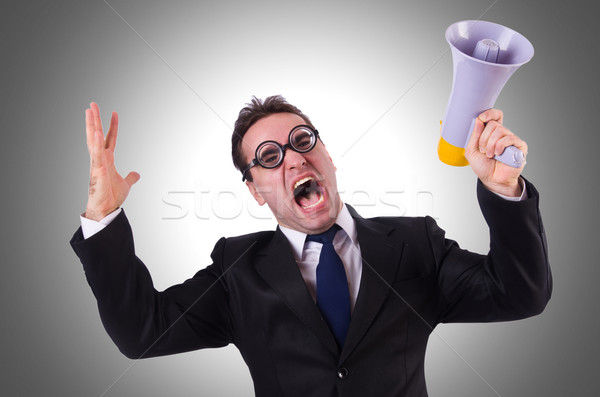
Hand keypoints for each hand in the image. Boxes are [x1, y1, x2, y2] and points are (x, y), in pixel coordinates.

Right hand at [84, 102, 139, 220]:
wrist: (106, 209)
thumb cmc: (111, 197)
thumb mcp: (126, 184)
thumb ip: (131, 177)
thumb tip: (136, 174)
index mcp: (107, 159)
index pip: (110, 138)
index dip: (112, 126)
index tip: (114, 113)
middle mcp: (100, 158)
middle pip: (97, 134)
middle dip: (95, 119)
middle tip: (92, 104)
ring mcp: (97, 163)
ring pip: (93, 140)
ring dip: (91, 125)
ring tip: (90, 111)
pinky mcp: (97, 170)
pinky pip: (96, 154)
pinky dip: (96, 143)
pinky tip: (96, 131)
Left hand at [464, 109, 526, 196]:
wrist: (492, 180)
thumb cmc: (483, 166)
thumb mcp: (471, 150)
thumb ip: (474, 135)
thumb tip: (479, 120)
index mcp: (491, 133)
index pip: (495, 116)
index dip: (489, 114)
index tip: (481, 118)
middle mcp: (502, 134)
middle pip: (493, 124)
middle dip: (484, 138)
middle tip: (483, 150)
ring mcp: (511, 139)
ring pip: (500, 130)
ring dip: (490, 144)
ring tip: (490, 155)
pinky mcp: (519, 146)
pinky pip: (510, 138)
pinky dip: (500, 146)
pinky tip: (497, 154)